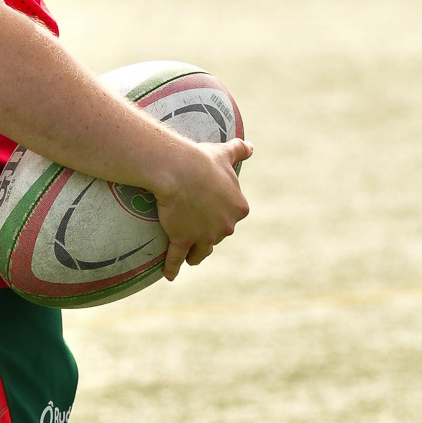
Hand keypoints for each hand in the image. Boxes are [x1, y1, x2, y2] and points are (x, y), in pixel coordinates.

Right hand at [153, 139, 252, 279]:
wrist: (178, 169)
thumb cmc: (202, 160)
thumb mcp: (224, 153)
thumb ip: (240, 150)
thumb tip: (251, 147)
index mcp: (239, 207)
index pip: (231, 215)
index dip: (221, 213)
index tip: (210, 210)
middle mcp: (226, 226)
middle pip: (218, 235)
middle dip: (209, 234)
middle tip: (196, 228)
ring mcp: (205, 236)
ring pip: (201, 251)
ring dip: (196, 254)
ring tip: (190, 256)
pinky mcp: (183, 240)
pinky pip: (177, 259)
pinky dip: (172, 268)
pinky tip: (170, 275)